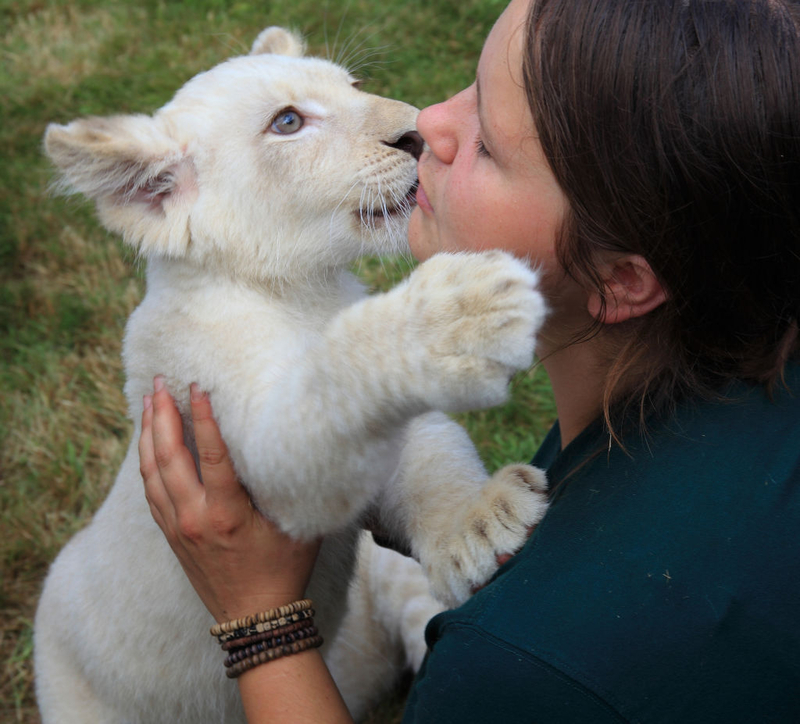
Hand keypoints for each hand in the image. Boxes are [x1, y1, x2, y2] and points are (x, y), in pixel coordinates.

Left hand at [138, 377, 321, 622]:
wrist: (254, 618)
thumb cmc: (284, 570)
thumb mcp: (297, 527)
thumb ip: (288, 488)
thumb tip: (290, 447)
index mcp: (228, 515)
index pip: (210, 456)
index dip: (203, 418)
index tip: (197, 387)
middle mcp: (195, 518)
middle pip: (168, 457)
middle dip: (161, 416)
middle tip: (159, 383)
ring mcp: (177, 527)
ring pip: (152, 472)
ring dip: (147, 434)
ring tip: (148, 401)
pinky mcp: (172, 534)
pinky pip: (151, 490)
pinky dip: (147, 460)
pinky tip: (147, 441)